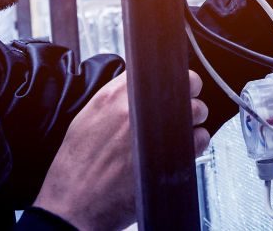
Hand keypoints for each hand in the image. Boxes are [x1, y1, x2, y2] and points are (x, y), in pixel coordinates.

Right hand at [34, 71, 208, 230]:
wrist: (73, 203)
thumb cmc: (77, 165)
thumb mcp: (89, 117)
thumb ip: (115, 96)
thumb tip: (138, 87)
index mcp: (116, 94)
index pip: (158, 68)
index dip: (172, 77)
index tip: (175, 84)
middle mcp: (138, 108)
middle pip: (184, 85)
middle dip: (189, 93)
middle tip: (183, 105)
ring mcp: (156, 131)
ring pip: (196, 110)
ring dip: (194, 118)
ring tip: (181, 129)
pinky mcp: (170, 155)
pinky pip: (199, 139)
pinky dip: (196, 142)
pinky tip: (182, 147)